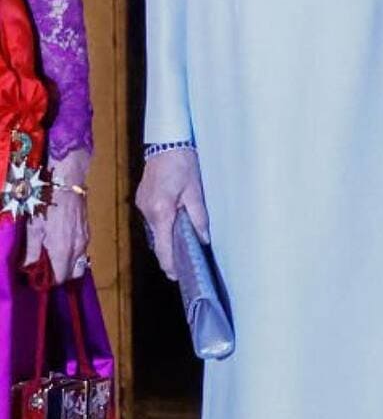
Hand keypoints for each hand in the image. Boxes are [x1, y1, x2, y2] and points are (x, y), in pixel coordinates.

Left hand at [24, 148, 89, 282]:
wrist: (67, 182)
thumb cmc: (46, 204)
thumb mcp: (33, 228)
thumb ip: (31, 252)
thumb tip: (27, 269)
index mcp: (63, 251)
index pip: (59, 279)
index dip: (48, 282)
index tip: (37, 278)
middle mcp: (78, 249)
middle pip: (72, 275)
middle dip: (60, 276)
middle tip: (45, 270)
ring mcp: (85, 240)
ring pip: (79, 263)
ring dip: (66, 265)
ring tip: (51, 258)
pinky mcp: (87, 232)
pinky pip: (81, 252)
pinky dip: (71, 255)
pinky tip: (60, 245)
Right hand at [135, 148, 208, 280]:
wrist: (166, 142)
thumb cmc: (183, 163)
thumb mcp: (195, 190)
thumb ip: (198, 217)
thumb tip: (204, 239)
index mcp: (160, 211)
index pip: (163, 247)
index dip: (170, 264)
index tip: (177, 276)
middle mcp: (147, 212)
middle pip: (157, 241)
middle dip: (169, 253)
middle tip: (183, 264)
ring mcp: (142, 205)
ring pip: (154, 231)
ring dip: (165, 238)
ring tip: (181, 246)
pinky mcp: (142, 199)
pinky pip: (152, 219)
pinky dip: (162, 225)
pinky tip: (173, 224)